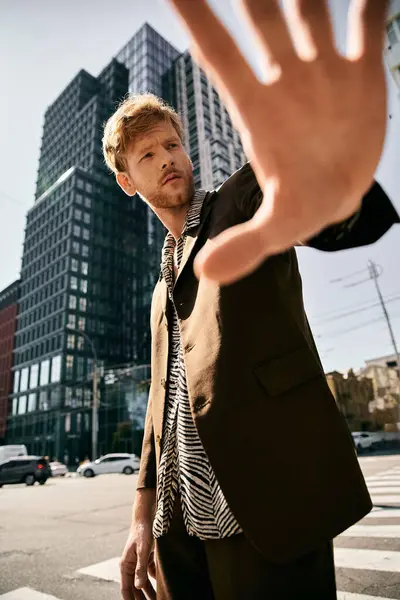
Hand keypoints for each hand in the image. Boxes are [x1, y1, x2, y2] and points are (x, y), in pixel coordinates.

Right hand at [120, 522, 155, 599]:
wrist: (146, 515)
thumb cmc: (142, 531)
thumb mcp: (142, 550)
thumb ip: (141, 568)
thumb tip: (138, 587)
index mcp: (126, 565)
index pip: (126, 589)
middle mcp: (131, 566)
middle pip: (135, 588)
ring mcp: (139, 562)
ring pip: (143, 583)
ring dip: (149, 593)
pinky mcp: (146, 558)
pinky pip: (150, 574)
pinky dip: (155, 581)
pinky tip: (162, 588)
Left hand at [167, 0, 387, 283]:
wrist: (338, 192)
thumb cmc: (302, 205)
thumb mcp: (277, 229)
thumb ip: (244, 246)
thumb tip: (206, 275)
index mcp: (256, 108)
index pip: (219, 53)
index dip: (196, 16)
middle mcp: (286, 78)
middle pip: (263, 15)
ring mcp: (323, 70)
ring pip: (311, 6)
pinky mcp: (360, 70)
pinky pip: (368, 21)